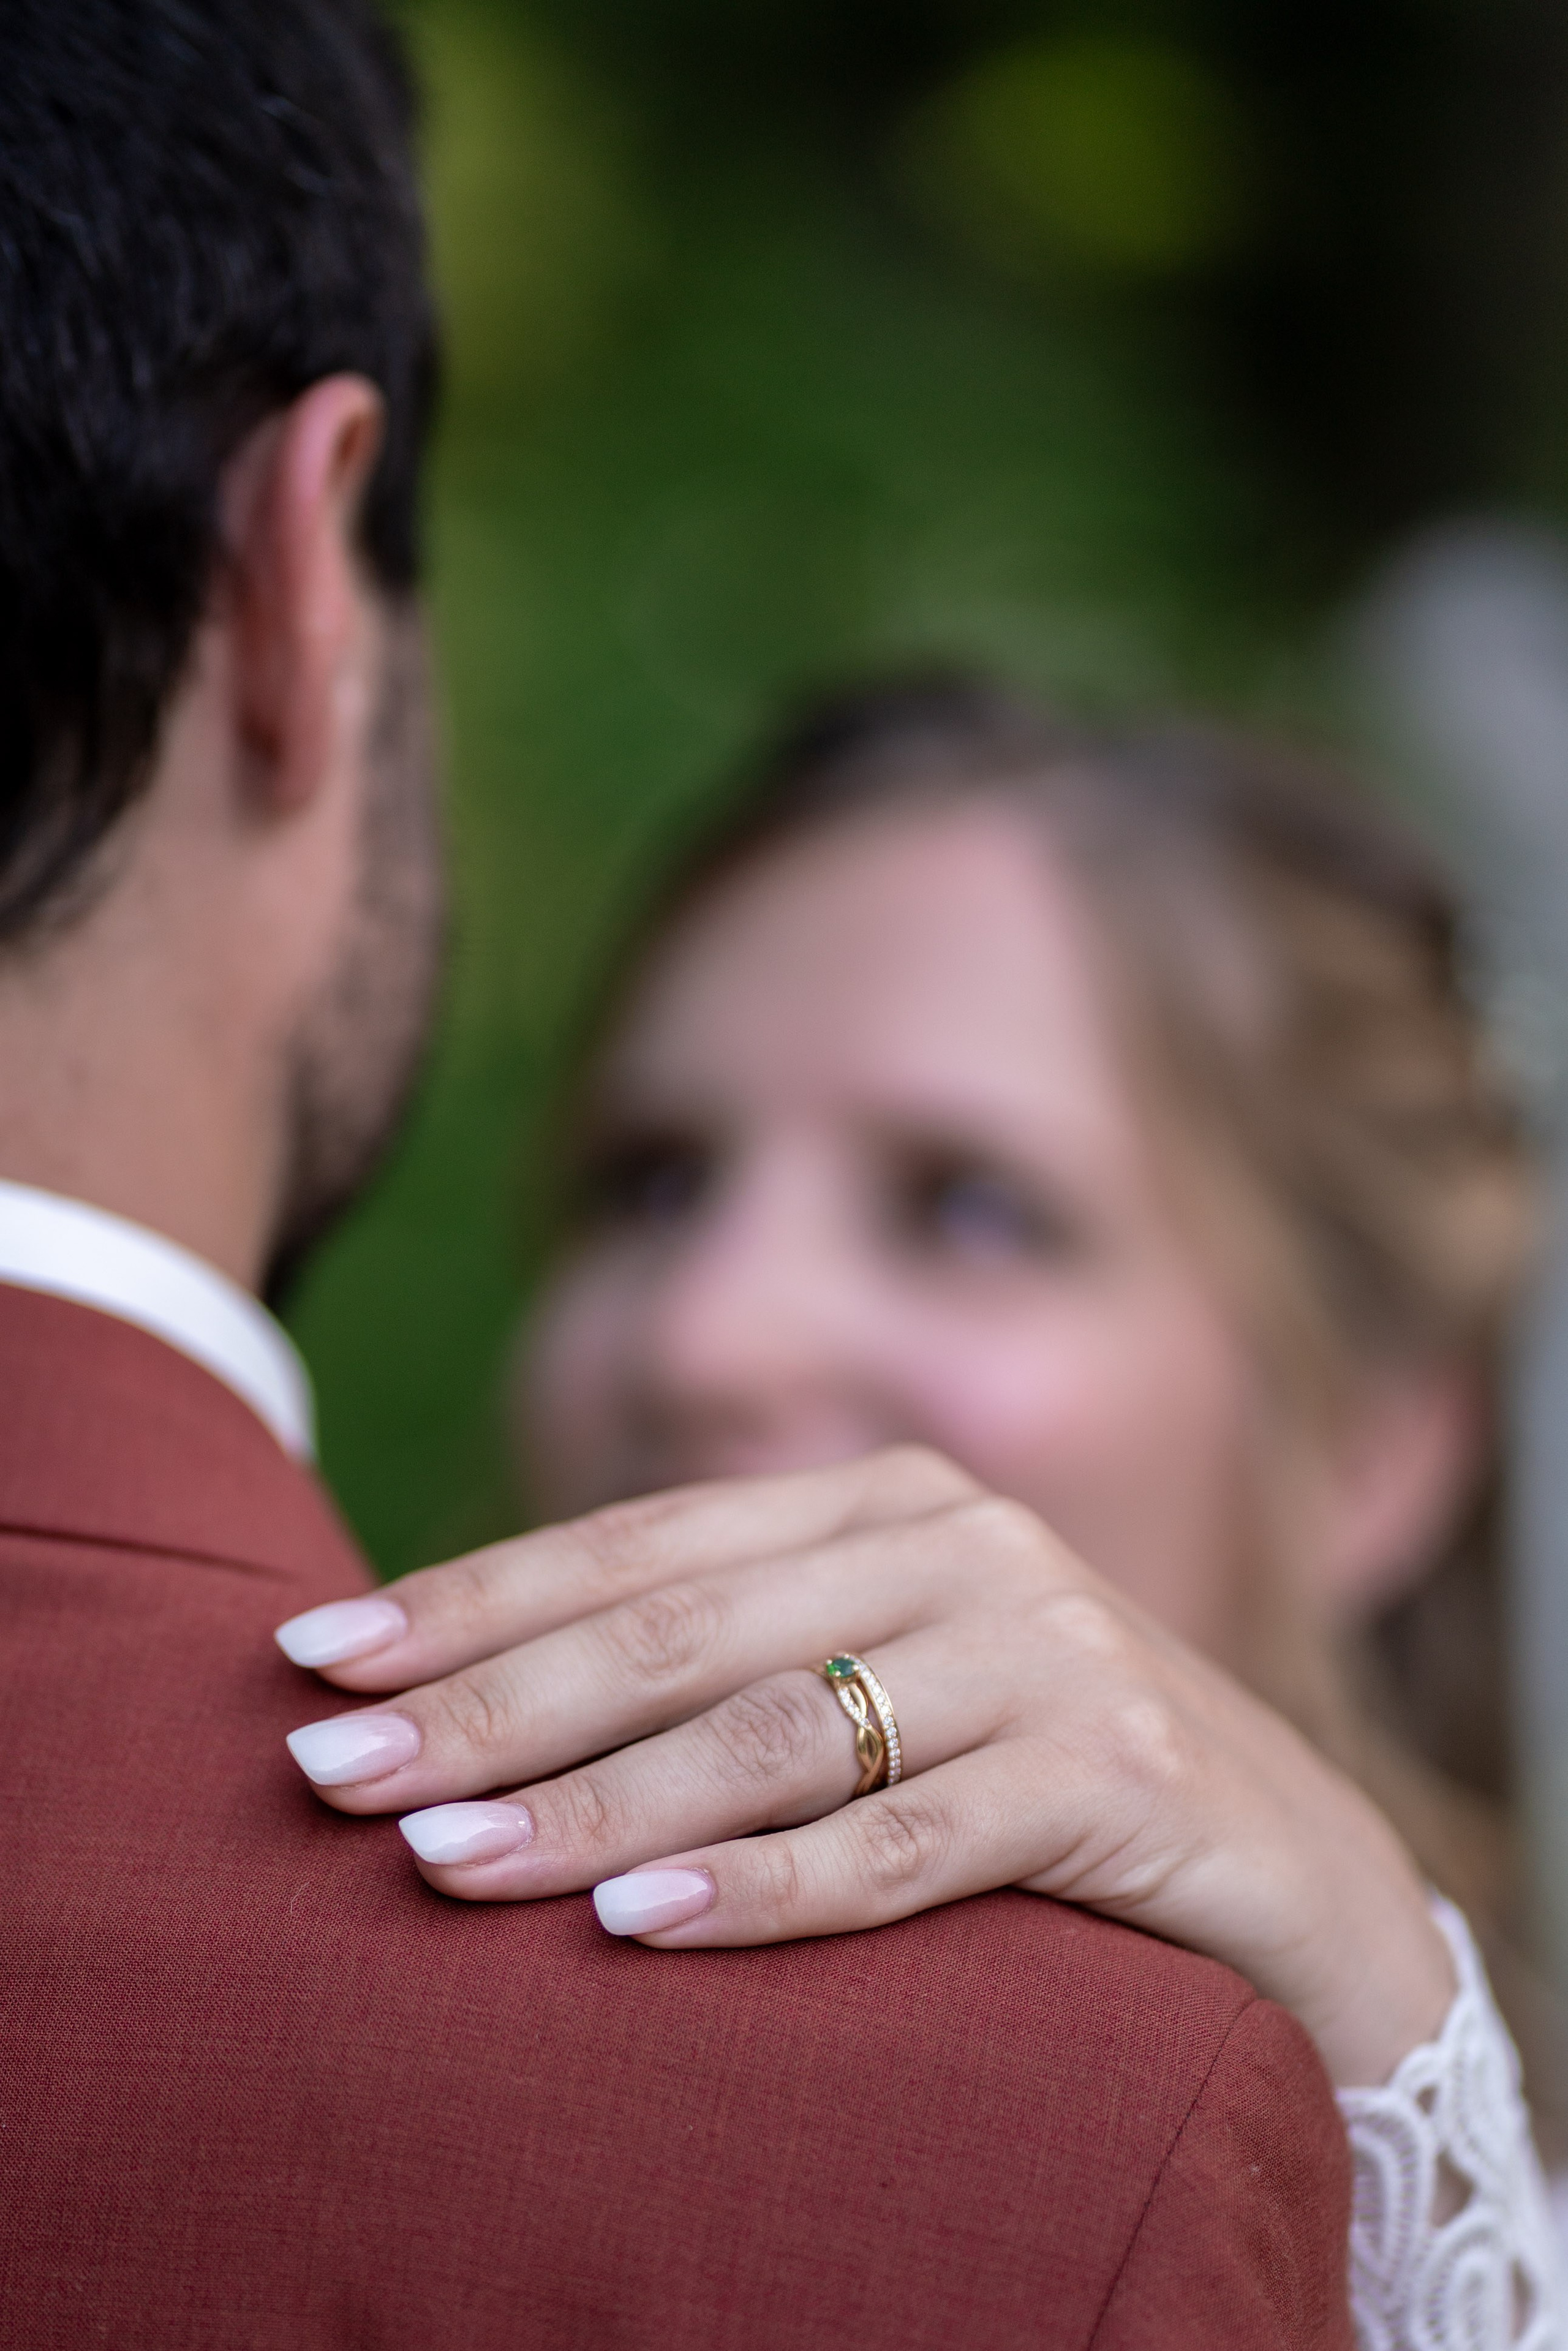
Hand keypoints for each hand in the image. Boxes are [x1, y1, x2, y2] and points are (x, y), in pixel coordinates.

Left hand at [276, 1446, 1454, 2086]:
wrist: (1290, 1860)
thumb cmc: (1034, 1770)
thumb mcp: (886, 1680)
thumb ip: (735, 1659)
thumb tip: (479, 1701)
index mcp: (886, 1496)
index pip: (642, 1543)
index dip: (475, 1596)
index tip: (316, 1659)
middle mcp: (963, 1542)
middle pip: (684, 1628)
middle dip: (493, 1704)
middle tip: (330, 1775)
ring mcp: (1048, 1647)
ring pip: (778, 1733)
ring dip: (594, 1804)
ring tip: (439, 1865)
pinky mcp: (1117, 1771)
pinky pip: (907, 1847)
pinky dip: (764, 1889)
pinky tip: (635, 1928)